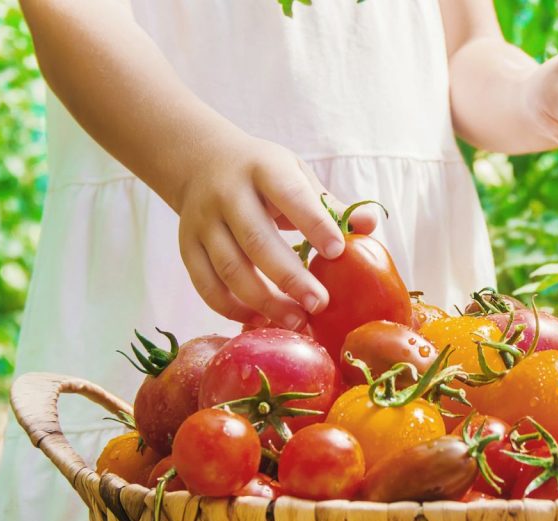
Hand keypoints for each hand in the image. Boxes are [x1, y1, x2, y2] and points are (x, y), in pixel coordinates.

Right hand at [174, 136, 376, 329]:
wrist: (202, 162)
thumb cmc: (264, 176)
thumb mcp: (296, 176)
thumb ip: (329, 205)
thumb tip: (370, 224)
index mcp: (263, 169)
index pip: (289, 195)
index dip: (313, 224)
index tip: (337, 252)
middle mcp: (227, 194)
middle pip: (256, 240)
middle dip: (290, 277)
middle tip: (320, 304)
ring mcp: (203, 222)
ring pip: (230, 269)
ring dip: (264, 301)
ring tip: (296, 322)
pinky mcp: (187, 247)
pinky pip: (206, 285)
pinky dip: (231, 308)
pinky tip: (259, 320)